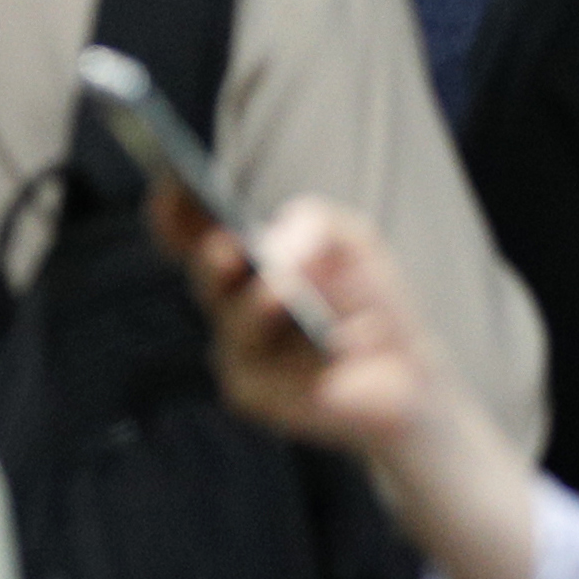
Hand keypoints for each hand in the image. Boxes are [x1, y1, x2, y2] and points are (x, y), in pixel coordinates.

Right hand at [152, 191, 444, 459]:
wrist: (404, 373)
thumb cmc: (367, 301)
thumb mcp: (349, 240)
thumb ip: (313, 225)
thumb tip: (276, 252)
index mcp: (240, 259)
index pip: (190, 231)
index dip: (174, 210)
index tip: (174, 182)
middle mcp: (228, 302)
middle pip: (205, 276)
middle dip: (213, 260)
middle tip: (228, 245)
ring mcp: (238, 351)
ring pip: (235, 326)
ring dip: (257, 308)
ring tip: (279, 289)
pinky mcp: (256, 396)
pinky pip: (264, 374)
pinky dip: (301, 359)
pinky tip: (326, 350)